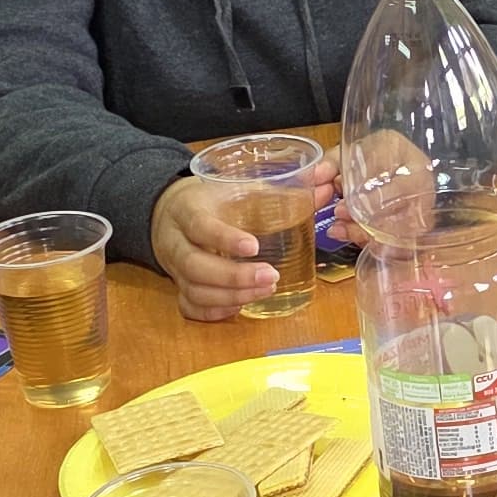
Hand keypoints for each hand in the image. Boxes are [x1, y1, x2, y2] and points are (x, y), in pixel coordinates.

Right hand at [153, 160, 333, 321]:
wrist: (170, 213)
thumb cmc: (211, 200)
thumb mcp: (235, 186)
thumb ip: (278, 190)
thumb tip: (326, 186)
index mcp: (186, 209)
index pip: (200, 225)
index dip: (224, 238)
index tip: (254, 246)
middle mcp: (174, 241)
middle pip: (194, 266)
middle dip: (233, 277)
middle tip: (271, 276)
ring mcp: (174, 268)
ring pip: (194, 290)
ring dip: (231, 296)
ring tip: (266, 290)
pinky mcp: (178, 286)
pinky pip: (190, 306)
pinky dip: (215, 311)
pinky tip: (240, 305)